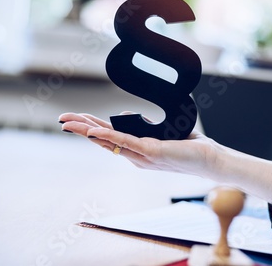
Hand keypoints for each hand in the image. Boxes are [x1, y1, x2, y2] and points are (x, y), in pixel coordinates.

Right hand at [58, 112, 220, 177]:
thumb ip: (143, 124)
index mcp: (137, 150)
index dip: (90, 128)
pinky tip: (93, 131)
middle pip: (102, 141)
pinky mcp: (152, 152)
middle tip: (61, 119)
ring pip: (109, 141)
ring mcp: (142, 156)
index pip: (109, 138)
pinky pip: (126, 142)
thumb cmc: (189, 146)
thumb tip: (126, 114)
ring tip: (68, 122)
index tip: (74, 119)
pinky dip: (108, 136)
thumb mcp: (162, 131)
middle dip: (80, 129)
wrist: (209, 158)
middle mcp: (136, 156)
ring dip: (87, 131)